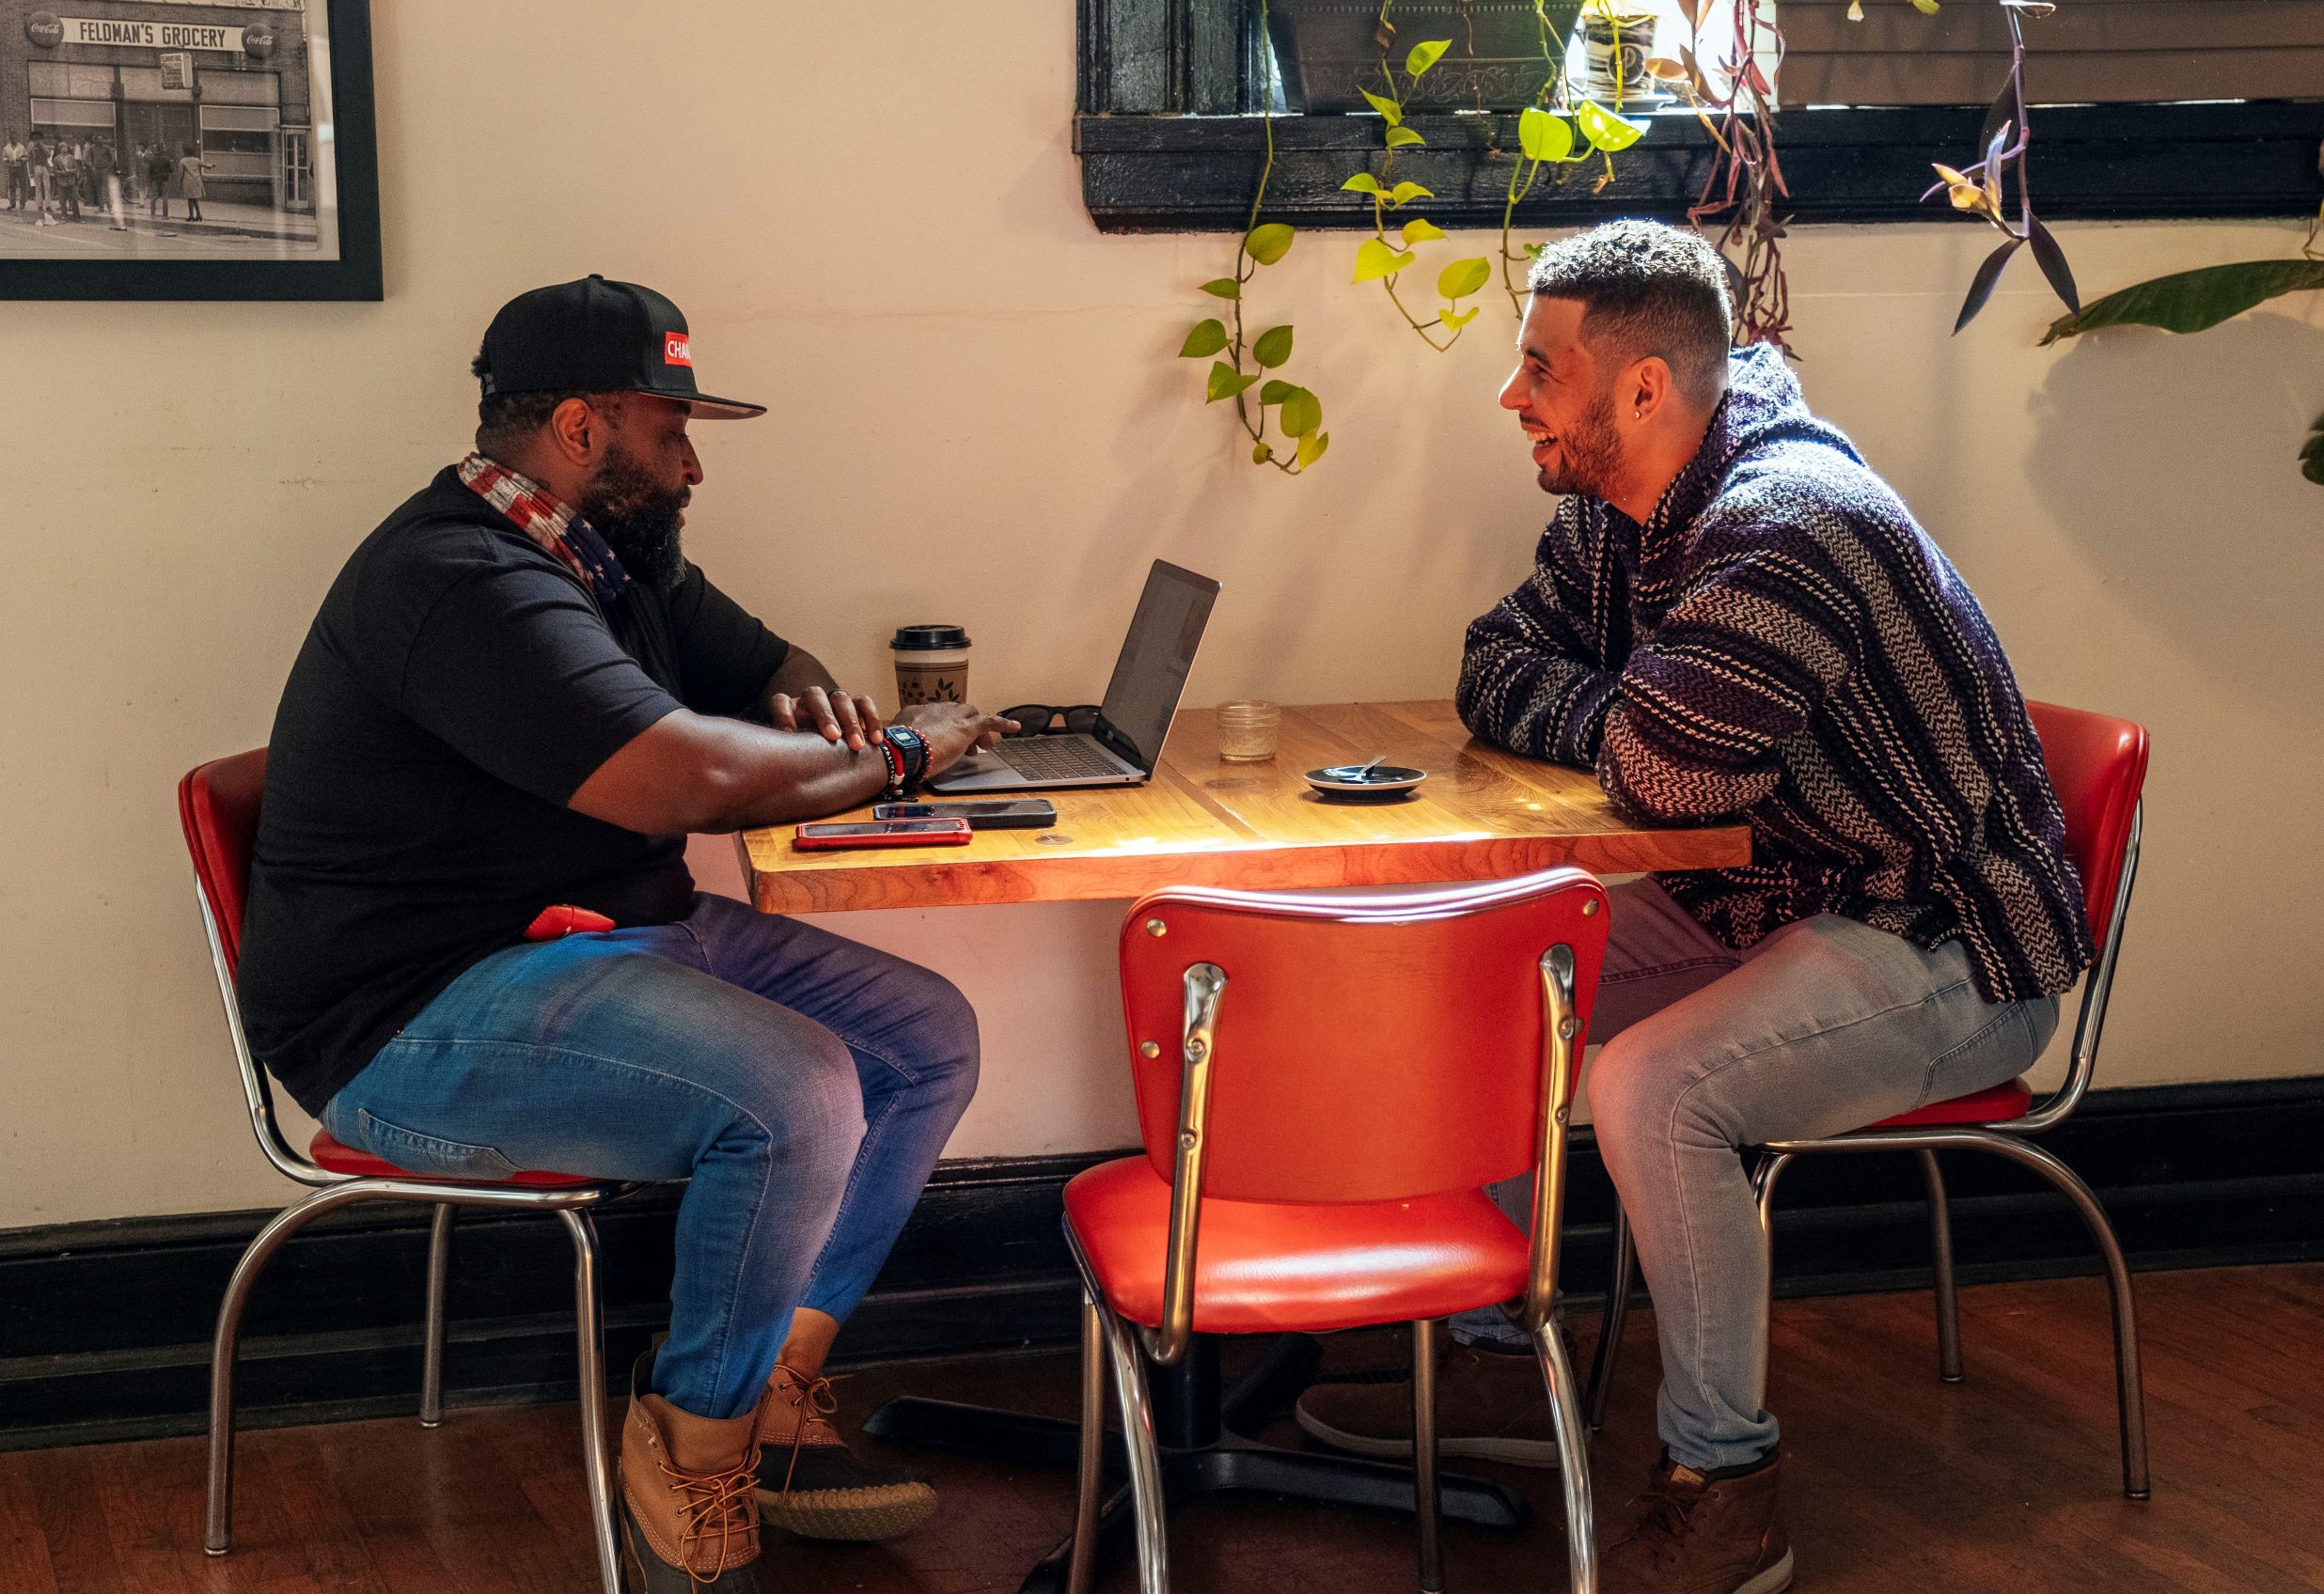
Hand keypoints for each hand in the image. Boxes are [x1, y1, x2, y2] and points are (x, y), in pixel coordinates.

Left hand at [770, 686, 883, 751]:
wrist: (831, 753)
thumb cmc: (807, 757)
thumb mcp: (795, 755)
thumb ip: (787, 756)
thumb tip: (780, 771)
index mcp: (791, 710)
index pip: (781, 701)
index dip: (783, 714)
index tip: (790, 734)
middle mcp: (811, 702)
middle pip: (815, 695)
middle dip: (825, 716)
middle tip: (834, 737)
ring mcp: (834, 701)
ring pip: (841, 698)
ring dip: (850, 721)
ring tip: (857, 746)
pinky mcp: (855, 705)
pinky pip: (865, 703)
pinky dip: (872, 720)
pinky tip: (876, 740)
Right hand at [893, 702, 1019, 774]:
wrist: (903, 751)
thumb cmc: (895, 753)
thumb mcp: (897, 745)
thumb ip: (904, 745)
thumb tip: (903, 754)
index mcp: (918, 713)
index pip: (937, 716)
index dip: (945, 727)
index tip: (946, 740)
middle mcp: (936, 709)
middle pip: (956, 714)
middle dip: (963, 728)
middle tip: (968, 746)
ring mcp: (952, 717)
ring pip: (972, 716)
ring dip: (978, 731)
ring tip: (983, 746)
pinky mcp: (967, 727)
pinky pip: (989, 721)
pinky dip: (1002, 723)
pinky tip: (1015, 728)